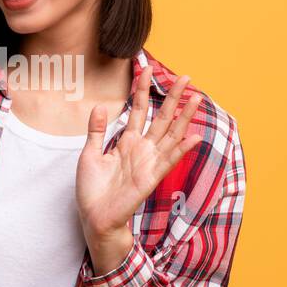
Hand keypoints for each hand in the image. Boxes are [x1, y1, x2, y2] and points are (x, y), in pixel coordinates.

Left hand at [76, 67, 201, 240]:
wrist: (94, 217)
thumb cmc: (92, 190)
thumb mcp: (90, 154)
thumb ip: (97, 130)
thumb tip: (100, 106)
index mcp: (127, 142)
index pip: (138, 109)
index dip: (142, 90)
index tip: (146, 69)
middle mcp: (142, 149)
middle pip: (162, 118)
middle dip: (173, 98)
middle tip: (186, 77)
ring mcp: (149, 162)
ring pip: (171, 134)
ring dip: (184, 117)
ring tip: (196, 98)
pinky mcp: (151, 178)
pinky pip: (169, 160)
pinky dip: (182, 149)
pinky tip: (194, 136)